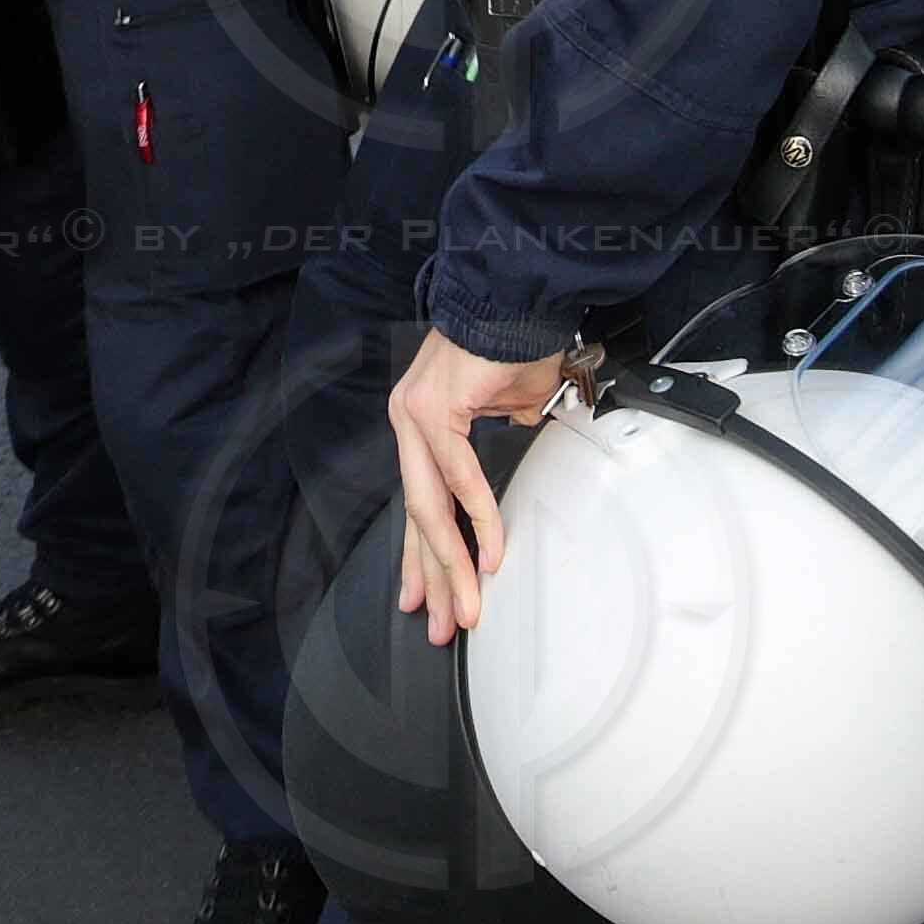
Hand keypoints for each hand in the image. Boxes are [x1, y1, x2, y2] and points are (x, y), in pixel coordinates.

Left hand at [387, 325, 572, 644]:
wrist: (516, 296)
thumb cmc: (514, 344)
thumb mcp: (506, 409)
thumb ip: (495, 444)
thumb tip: (503, 473)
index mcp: (419, 425)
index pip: (418, 504)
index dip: (421, 556)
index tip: (424, 599)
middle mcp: (407, 423)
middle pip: (418, 517)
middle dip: (434, 579)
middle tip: (444, 626)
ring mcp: (415, 417)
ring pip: (430, 507)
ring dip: (453, 566)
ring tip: (469, 608)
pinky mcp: (435, 410)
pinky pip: (459, 476)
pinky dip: (477, 518)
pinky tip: (489, 554)